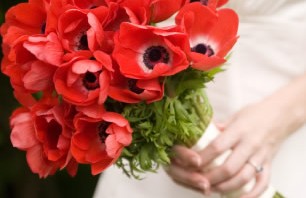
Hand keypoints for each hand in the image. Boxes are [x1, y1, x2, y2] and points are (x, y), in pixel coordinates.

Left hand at [166, 74, 305, 196]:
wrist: (281, 115)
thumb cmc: (255, 114)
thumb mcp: (234, 116)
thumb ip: (218, 128)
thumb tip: (199, 135)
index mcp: (239, 130)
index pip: (217, 147)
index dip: (203, 157)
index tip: (191, 163)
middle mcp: (250, 144)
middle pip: (229, 167)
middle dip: (211, 177)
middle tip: (198, 180)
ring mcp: (261, 156)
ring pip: (244, 178)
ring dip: (226, 187)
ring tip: (212, 189)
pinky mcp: (268, 164)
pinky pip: (262, 183)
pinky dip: (252, 194)